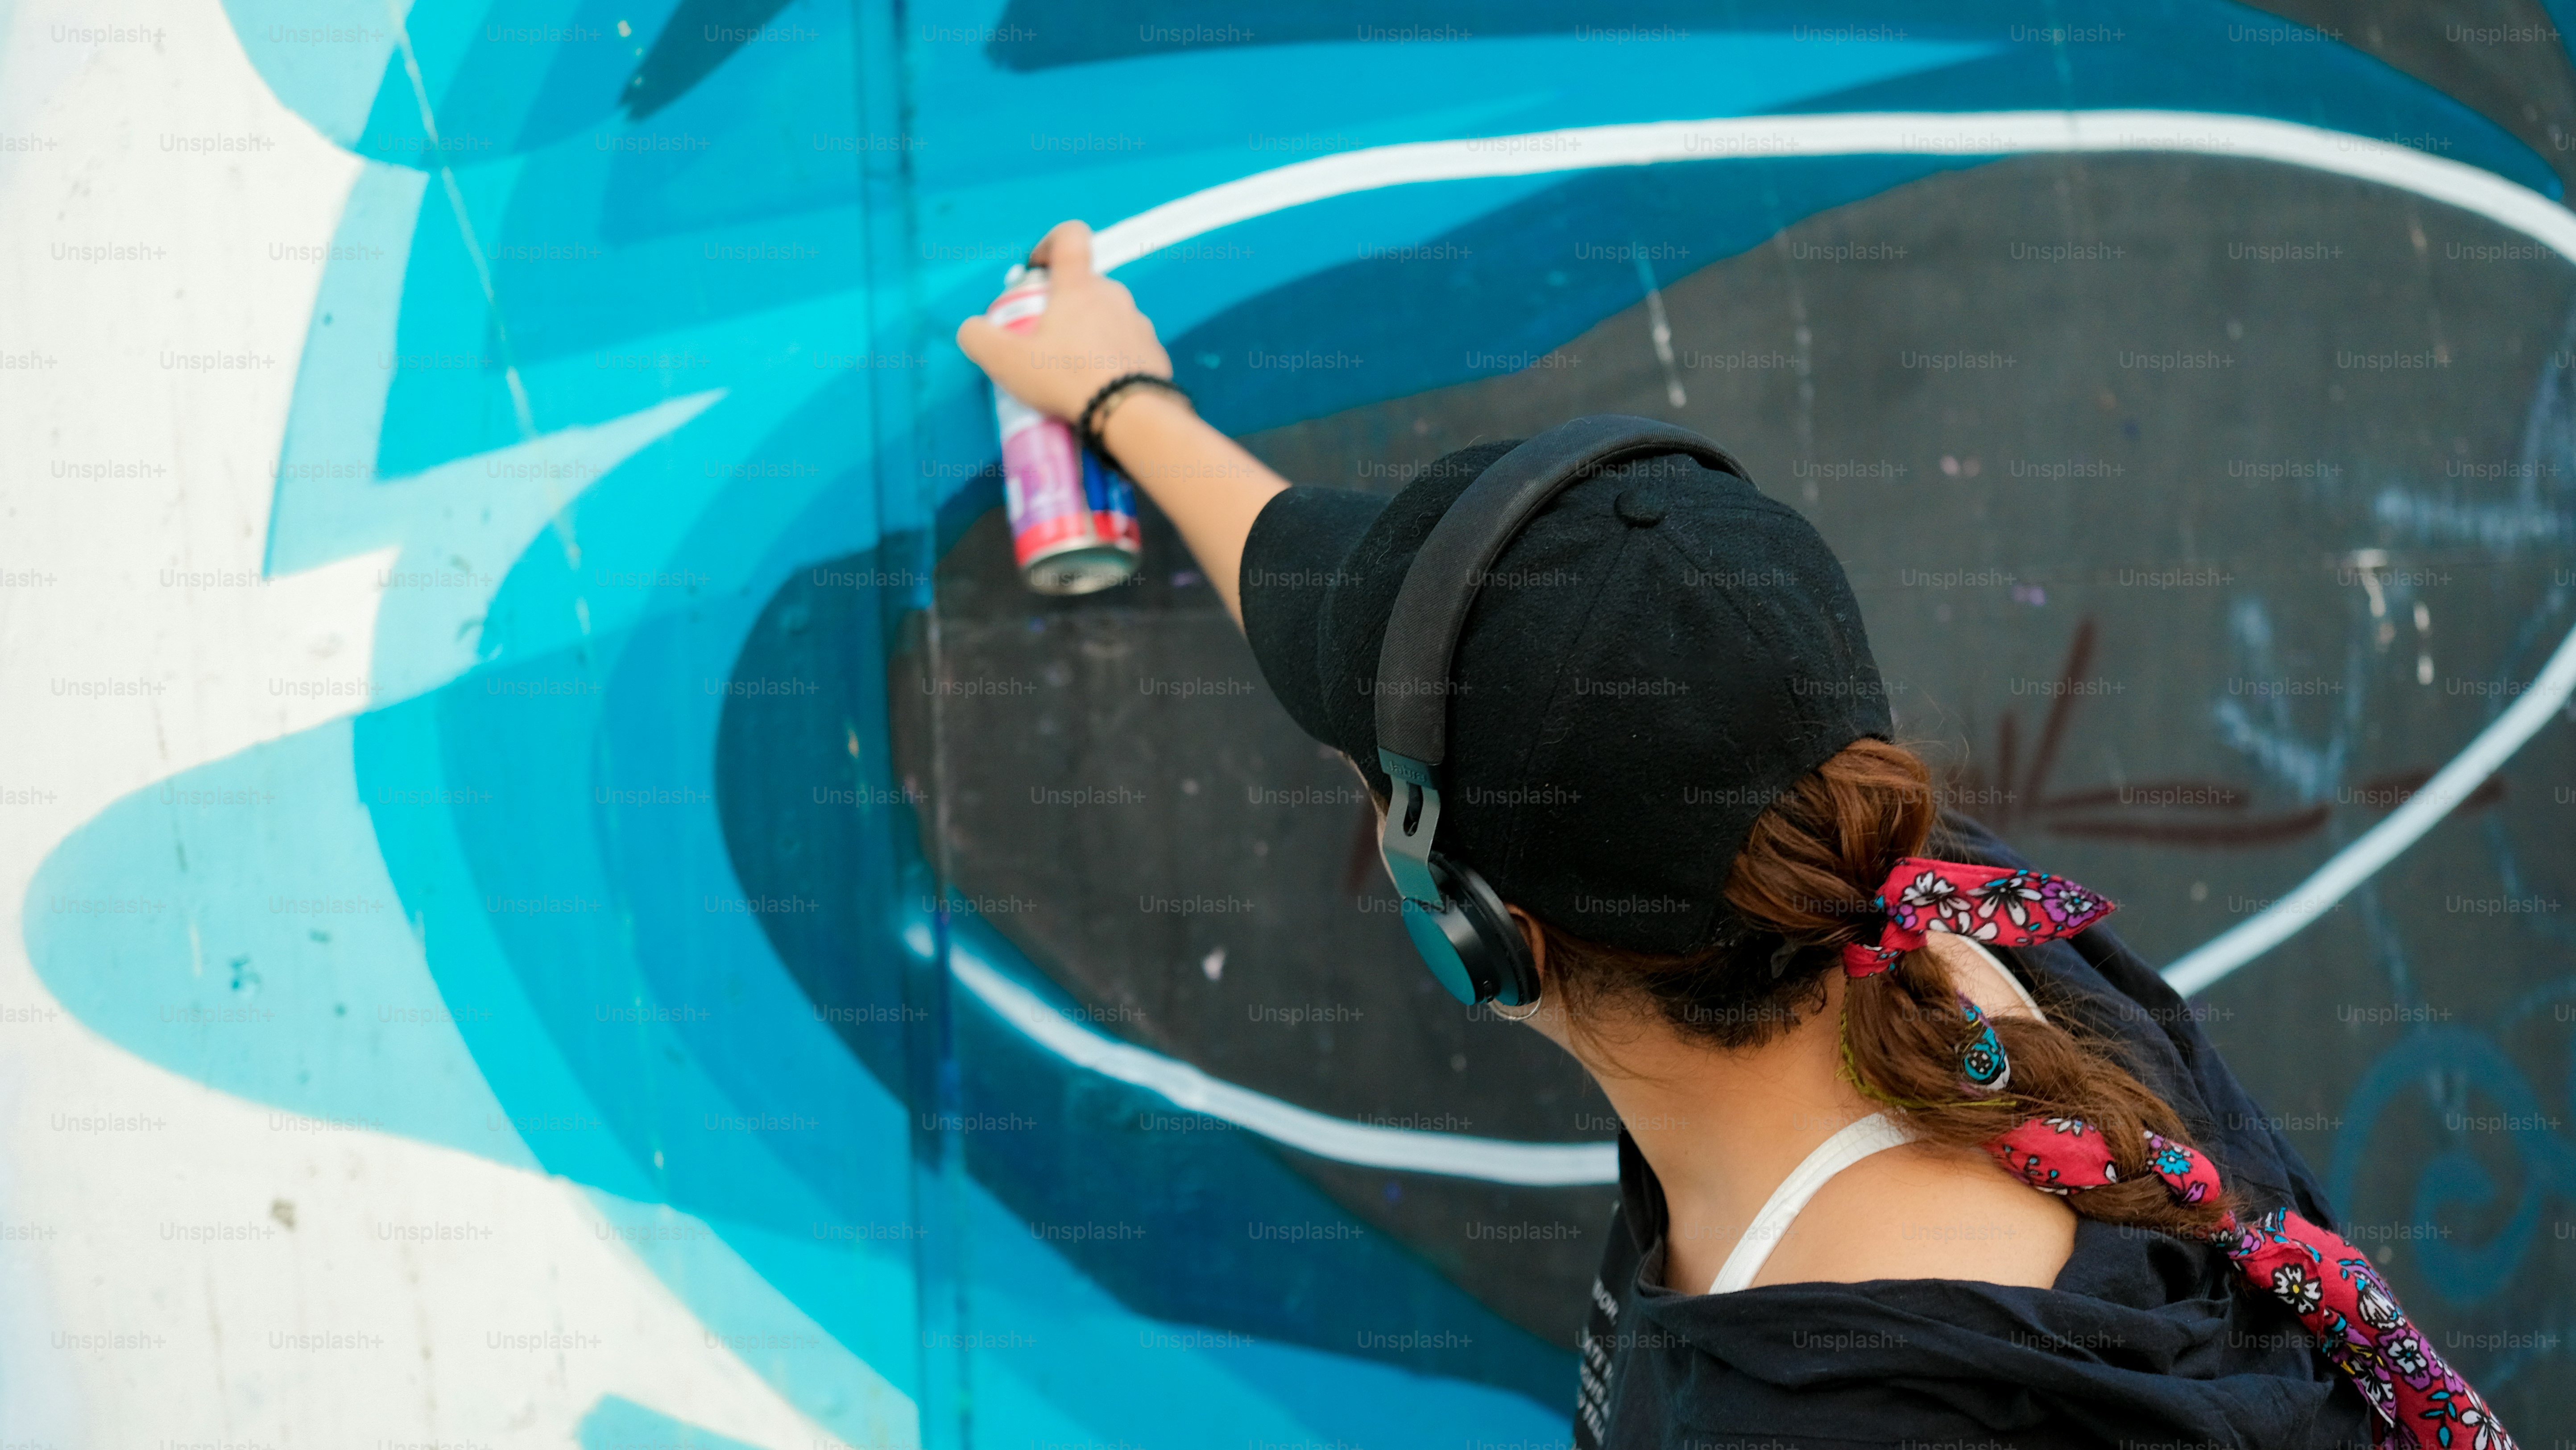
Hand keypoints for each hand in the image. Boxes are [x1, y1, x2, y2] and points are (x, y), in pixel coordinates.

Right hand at [954, 220, 1172, 421]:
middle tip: (1044, 337)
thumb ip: (979, 338)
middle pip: (1084, 284)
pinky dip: (1110, 357)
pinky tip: (1097, 384)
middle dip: (1063, 304)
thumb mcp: (1007, 362)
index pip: (1070, 237)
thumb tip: (971, 330)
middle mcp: (1113, 296)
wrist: (1130, 416)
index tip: (1037, 269)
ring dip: (1088, 332)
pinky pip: (1126, 345)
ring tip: (1071, 367)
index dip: (1050, 243)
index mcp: (1079, 287)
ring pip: (1107, 315)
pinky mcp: (1153, 351)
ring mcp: (1138, 322)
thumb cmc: (1069, 381)